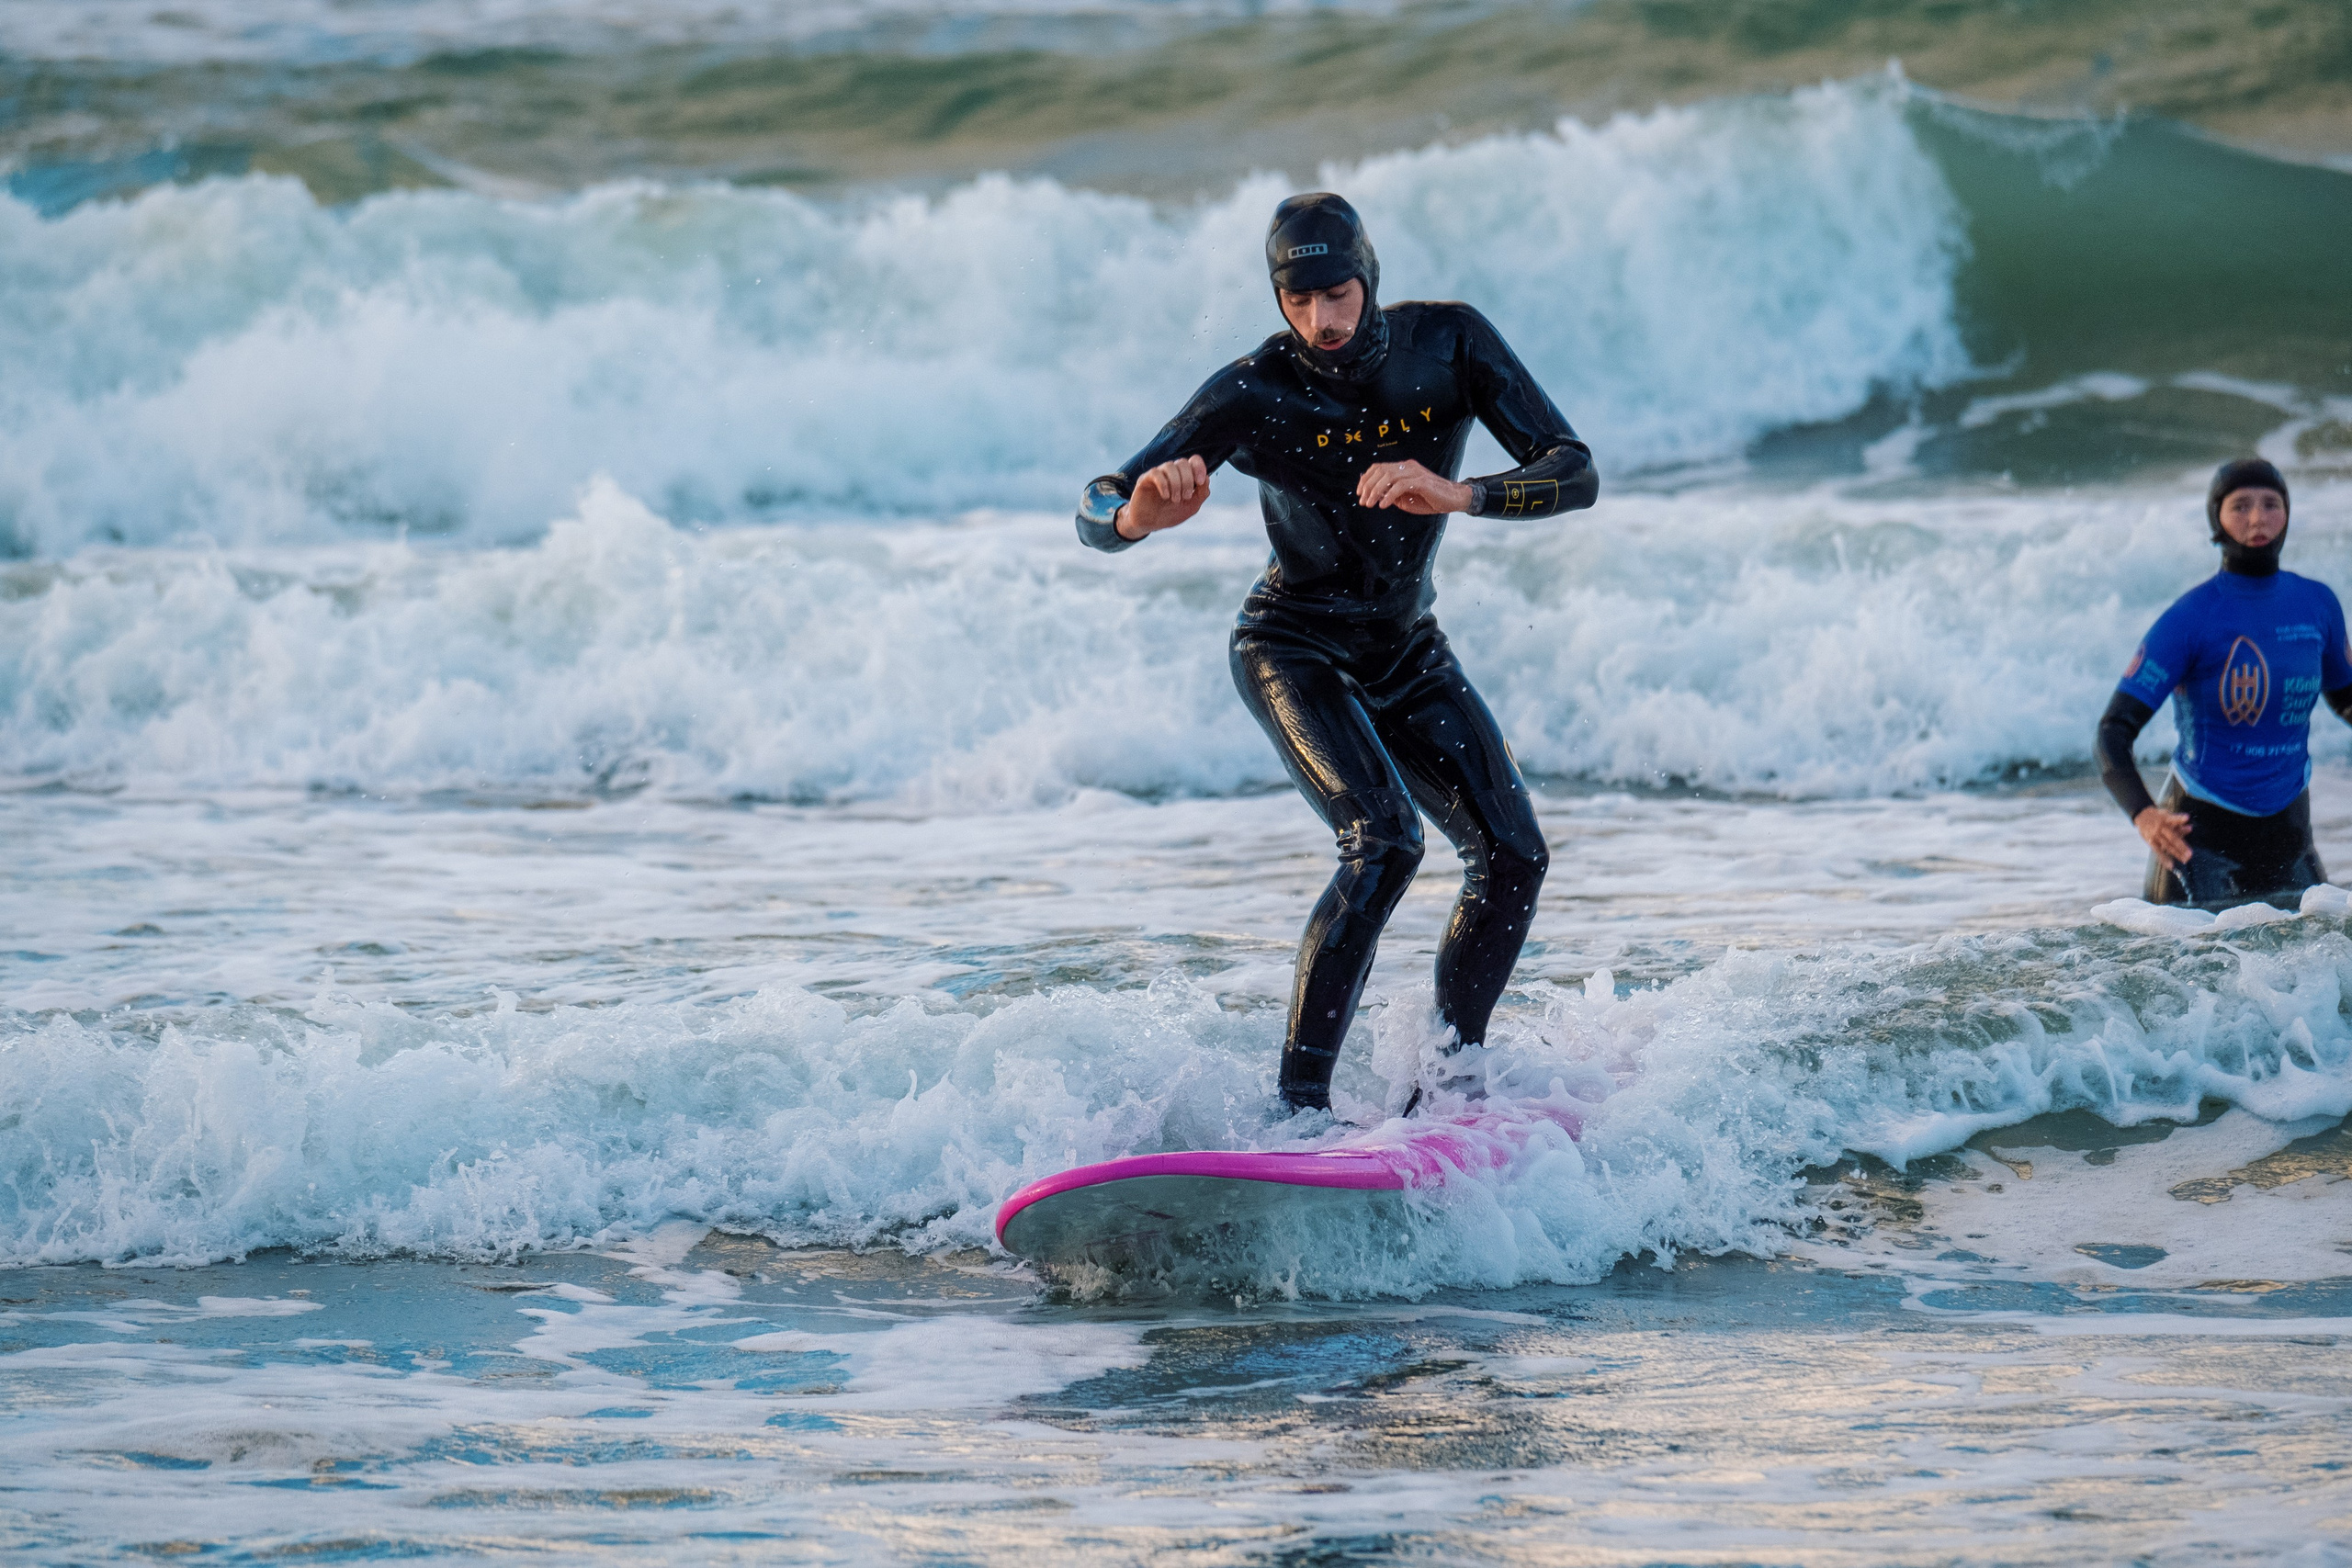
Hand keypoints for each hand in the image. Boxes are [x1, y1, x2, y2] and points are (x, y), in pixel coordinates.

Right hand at [1114, 456, 1209, 539]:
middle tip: (1186, 497)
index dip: (1199, 467)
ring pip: (1170, 466)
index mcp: (1184, 476)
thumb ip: (1201, 494)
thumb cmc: (1170, 514)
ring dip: (1176, 484)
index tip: (1200, 482)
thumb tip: (1207, 478)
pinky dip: (1164, 484)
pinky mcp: (1145, 479)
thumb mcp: (1191, 507)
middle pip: (1183, 463)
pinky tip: (1165, 496)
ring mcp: (1158, 474)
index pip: (1193, 461)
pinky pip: (1156, 473)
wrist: (1149, 524)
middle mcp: (1171, 472)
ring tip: (1175, 500)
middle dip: (1188, 480)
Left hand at [1357, 459, 1471, 513]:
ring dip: (1375, 491)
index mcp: (1403, 468)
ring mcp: (1415, 473)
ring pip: (1388, 476)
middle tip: (1363, 502)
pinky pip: (1400, 486)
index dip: (1366, 479)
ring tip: (1370, 504)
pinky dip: (1389, 495)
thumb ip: (1390, 493)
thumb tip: (1374, 495)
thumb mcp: (1404, 498)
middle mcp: (1408, 466)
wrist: (1453, 499)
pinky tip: (1383, 505)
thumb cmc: (1429, 499)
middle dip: (1368, 486)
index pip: (1379, 467)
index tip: (1359, 493)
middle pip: (1381, 470)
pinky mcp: (1421, 482)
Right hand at [2135, 806, 2192, 866]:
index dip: (2179, 819)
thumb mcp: (2167, 816)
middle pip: (2172, 837)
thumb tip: (2190, 828)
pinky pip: (2158, 852)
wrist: (2142, 815)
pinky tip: (2170, 866)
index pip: (2173, 819)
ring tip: (2185, 860)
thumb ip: (2179, 823)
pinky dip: (2164, 859)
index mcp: (2165, 819)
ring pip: (2167, 846)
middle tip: (2190, 854)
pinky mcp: (2150, 842)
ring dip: (2176, 854)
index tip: (2187, 817)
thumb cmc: (2159, 816)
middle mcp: (2159, 828)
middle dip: (2181, 846)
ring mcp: (2154, 835)